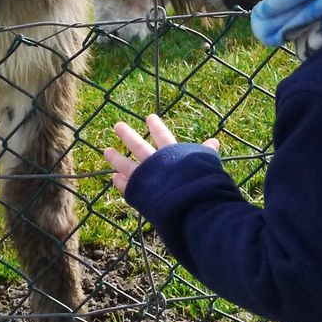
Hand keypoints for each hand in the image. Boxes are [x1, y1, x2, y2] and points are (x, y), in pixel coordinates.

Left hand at [105, 114, 219, 194]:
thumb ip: (206, 153)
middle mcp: (157, 163)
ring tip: (106, 150)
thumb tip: (214, 141)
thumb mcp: (207, 164)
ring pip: (127, 165)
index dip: (157, 127)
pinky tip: (114, 178)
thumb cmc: (204, 182)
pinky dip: (122, 183)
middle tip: (118, 126)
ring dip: (116, 158)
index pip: (164, 137)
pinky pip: (128, 187)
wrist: (192, 203)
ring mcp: (146, 178)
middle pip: (139, 146)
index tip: (149, 118)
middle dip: (128, 136)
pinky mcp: (140, 194)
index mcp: (174, 154)